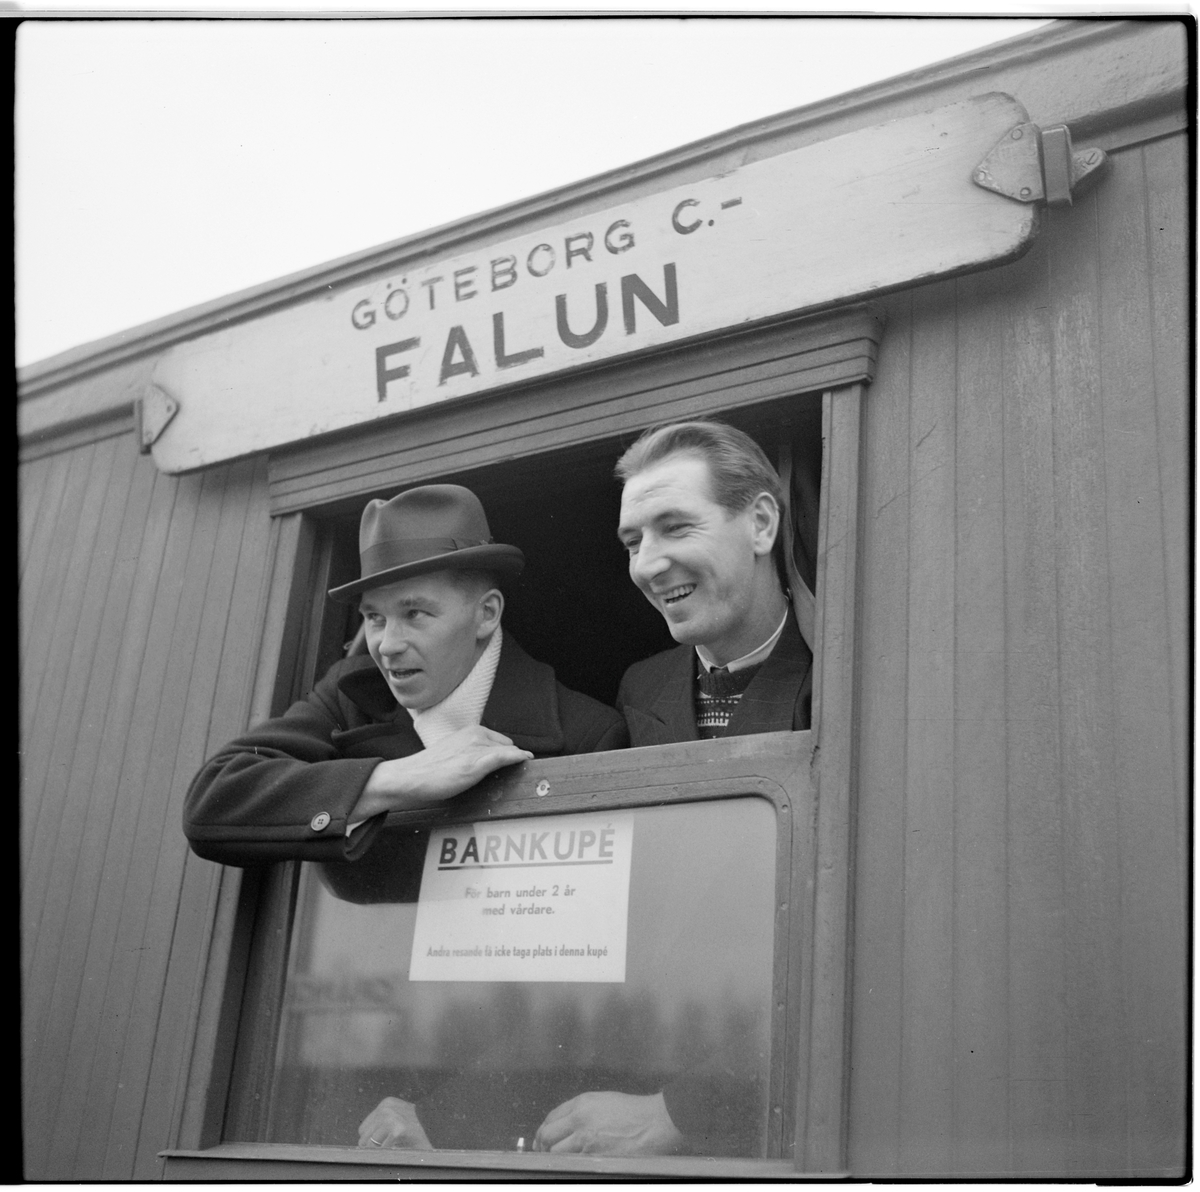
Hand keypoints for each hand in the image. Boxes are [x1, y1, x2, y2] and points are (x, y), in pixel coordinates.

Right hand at [351, 725, 533, 819]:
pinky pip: (504, 757)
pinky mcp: (475, 764)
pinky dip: (517, 758)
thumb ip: (472, 751)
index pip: (499, 740)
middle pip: (506, 746)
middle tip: (514, 769)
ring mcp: (476, 749)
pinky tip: (526, 760)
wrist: (411, 777)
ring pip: (507, 752)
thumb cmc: (429, 768)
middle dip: (511, 756)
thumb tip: (489, 759)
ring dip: (516, 761)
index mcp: (470, 731)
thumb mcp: (455, 752)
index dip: (506, 752)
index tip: (514, 760)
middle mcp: (475, 735)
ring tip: (523, 770)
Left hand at [357, 1096, 433, 1149]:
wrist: (436, 1138)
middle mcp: (388, 1106)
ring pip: (370, 1143)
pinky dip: (388, 1153)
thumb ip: (380, 1125)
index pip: (363, 1129)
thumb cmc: (413, 1134)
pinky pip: (381, 1149)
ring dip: (381, 1150)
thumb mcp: (396, 1121)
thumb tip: (360, 1142)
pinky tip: (400, 1147)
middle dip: (374, 1146)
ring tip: (396, 1146)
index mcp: (387, 1102)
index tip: (387, 1140)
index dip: (372, 1139)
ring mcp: (393, 1116)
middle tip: (391, 1146)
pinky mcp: (399, 1128)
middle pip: (363, 1136)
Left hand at [532, 1091, 683, 1154]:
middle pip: (548, 1137)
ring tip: (557, 1160)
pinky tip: (572, 1164)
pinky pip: (574, 1164)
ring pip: (557, 1154)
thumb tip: (561, 1124)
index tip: (541, 1138)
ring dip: (554, 1158)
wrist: (653, 1123)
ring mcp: (587, 1142)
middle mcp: (580, 1121)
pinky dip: (569, 1165)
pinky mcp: (596, 1159)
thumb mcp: (601, 1100)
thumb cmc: (630, 1110)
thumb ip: (579, 1110)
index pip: (551, 1118)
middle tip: (543, 1152)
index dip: (542, 1130)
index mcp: (581, 1104)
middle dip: (542, 1145)